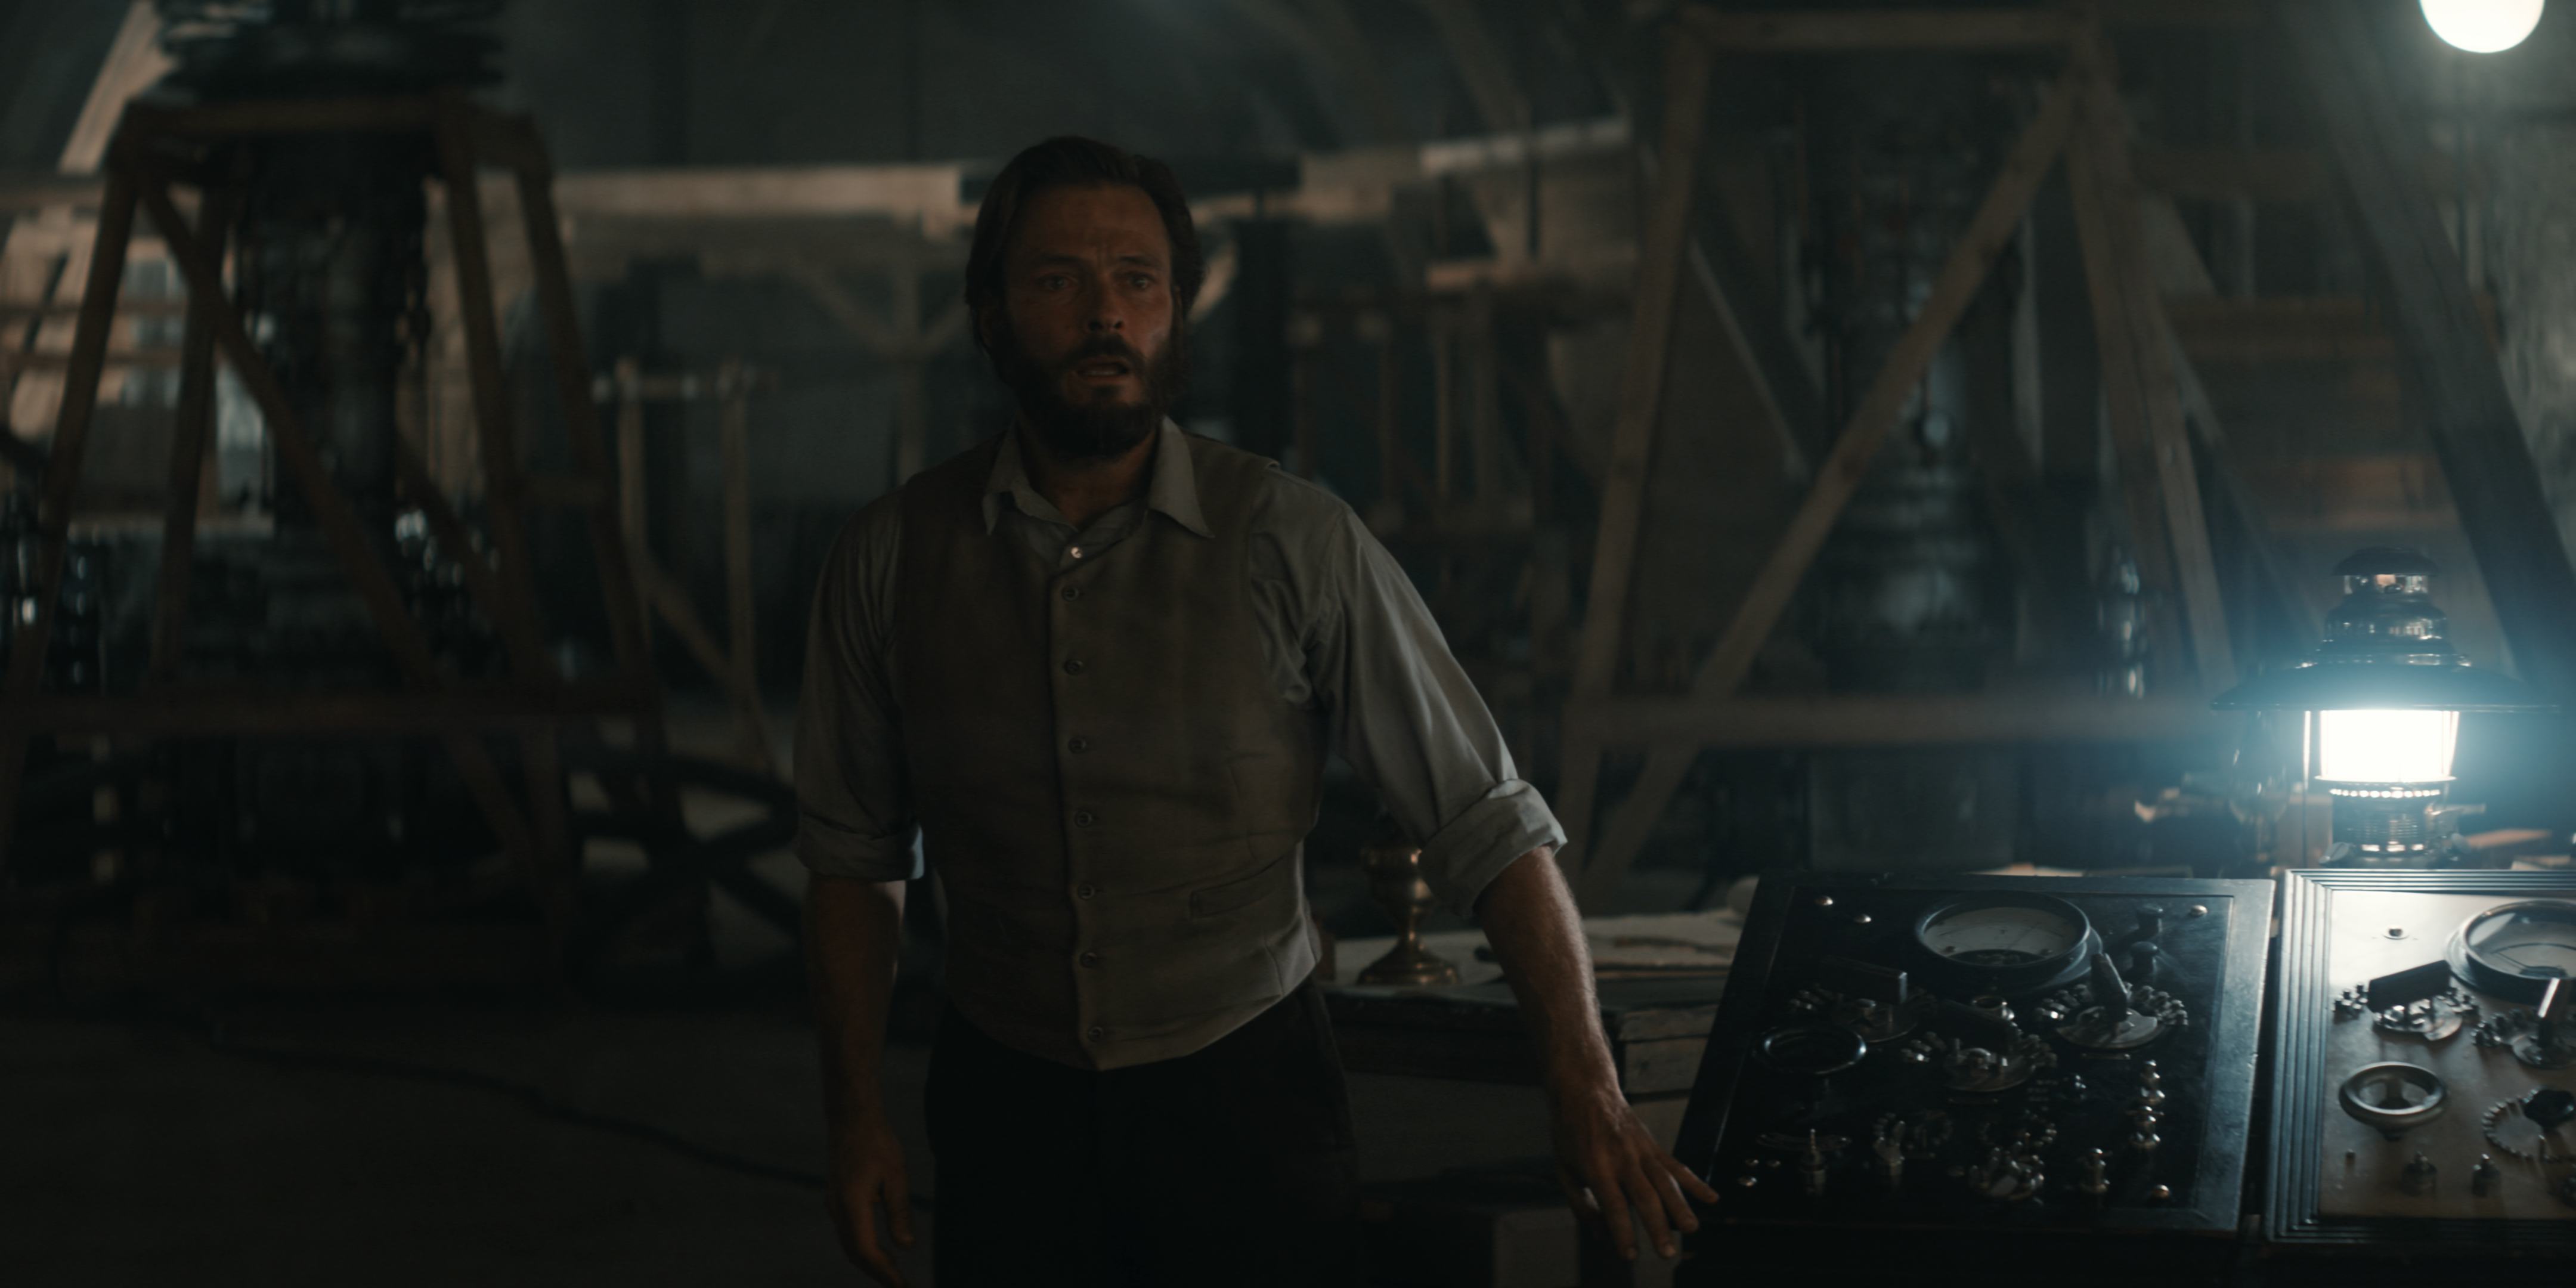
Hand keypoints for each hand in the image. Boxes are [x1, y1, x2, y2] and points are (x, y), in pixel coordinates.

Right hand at [826, 1111, 916, 1285]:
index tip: (901, 1285)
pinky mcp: (836, 1199)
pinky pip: (848, 1233)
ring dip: (870, 1262)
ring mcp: (834, 1204)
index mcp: (852, 1204)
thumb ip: (899, 1212)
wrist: (851, 1118)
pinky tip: (881, 1250)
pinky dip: (863, 1247)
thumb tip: (906, 1247)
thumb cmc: (877, 1142)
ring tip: (894, 1273)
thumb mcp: (896, 1175)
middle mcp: (838, 1208)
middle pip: (855, 1253)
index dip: (884, 1272)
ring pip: (850, 1244)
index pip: (866, 1250)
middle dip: (877, 1273)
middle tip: (900, 1285)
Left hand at [1548, 1078, 1720, 1260]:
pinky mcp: (1653, 1145)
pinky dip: (1695, 1183)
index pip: (1614, 1205)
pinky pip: (1677, 1166)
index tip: (1631, 1255)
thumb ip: (1581, 1205)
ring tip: (1691, 1229)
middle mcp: (1622, 1158)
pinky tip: (1712, 1198)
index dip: (1623, 1232)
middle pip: (1645, 1197)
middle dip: (1658, 1226)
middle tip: (1667, 1252)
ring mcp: (1641, 1150)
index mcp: (1596, 1166)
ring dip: (1680, 1207)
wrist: (1585, 1089)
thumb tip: (1601, 1235)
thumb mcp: (1563, 1169)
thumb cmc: (1570, 1133)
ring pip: (1665, 1182)